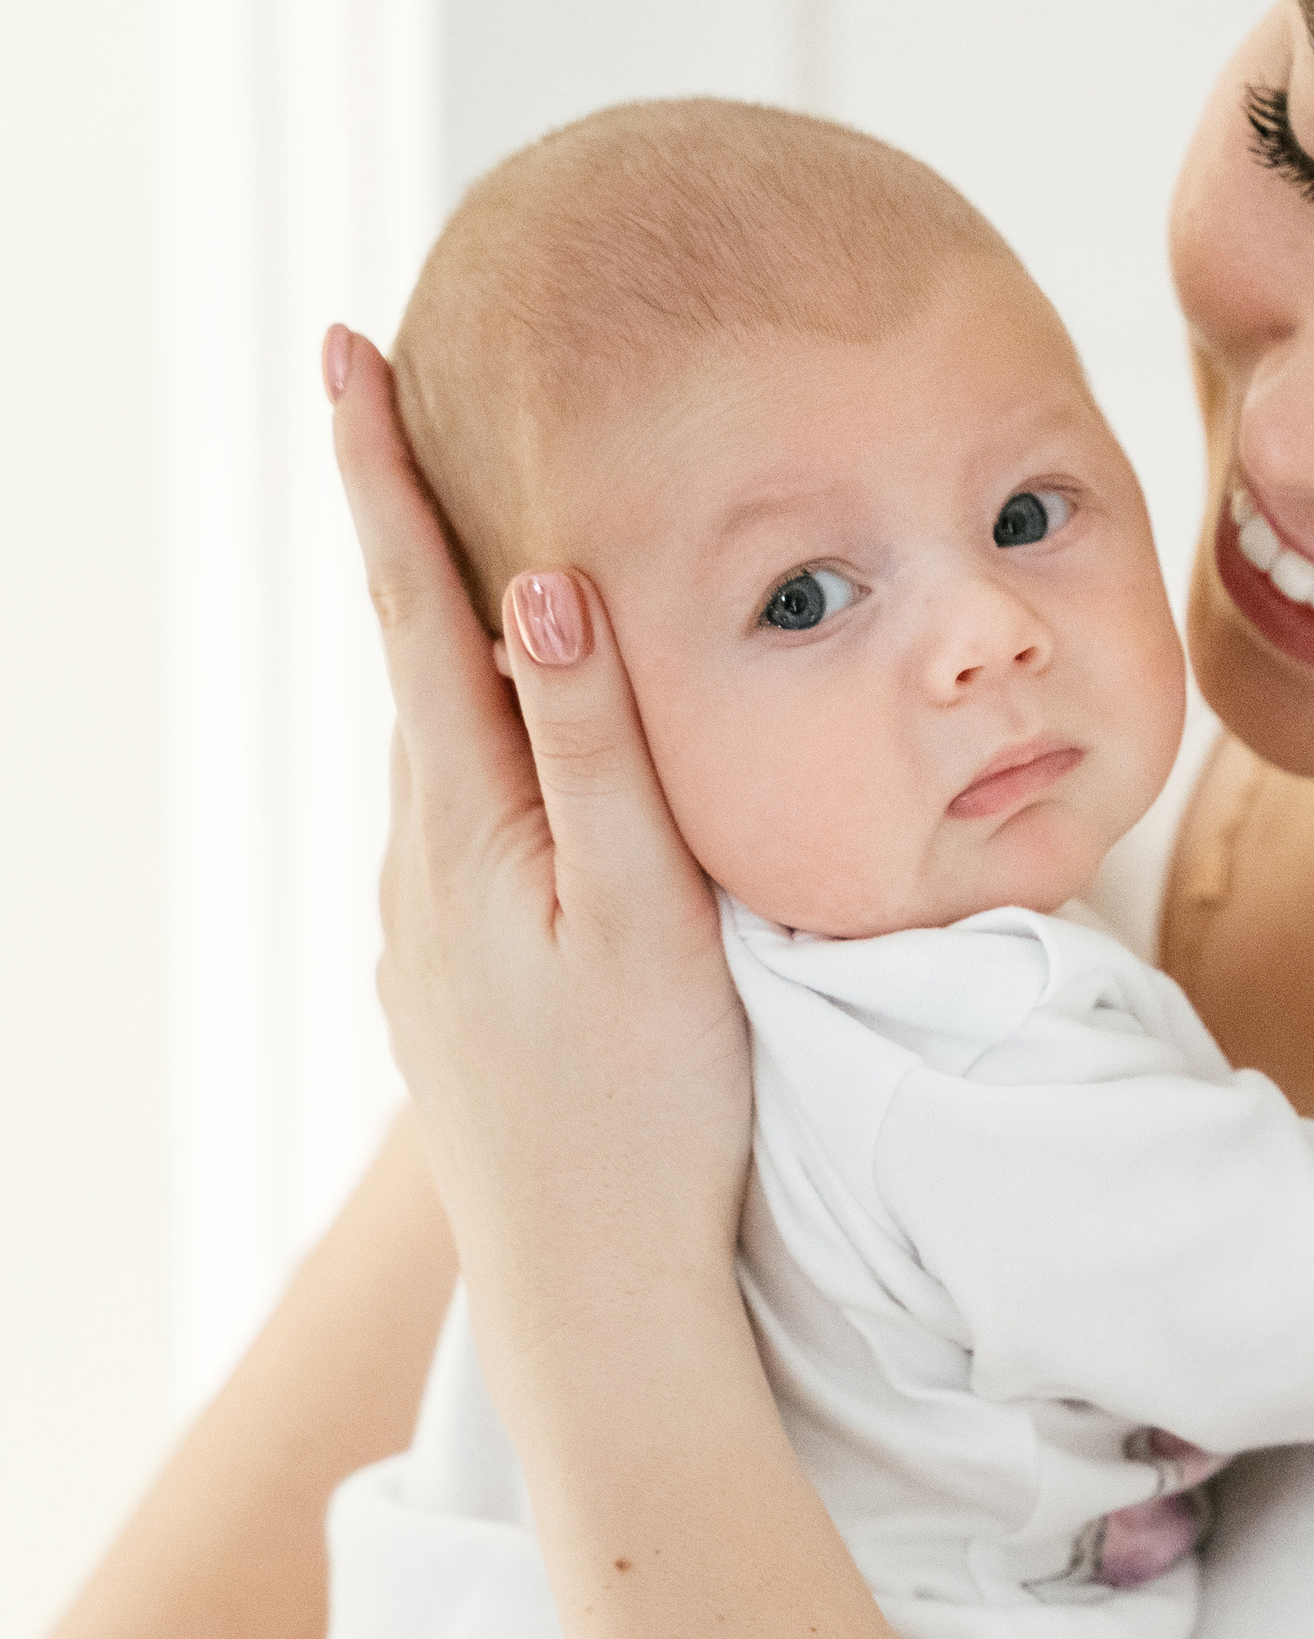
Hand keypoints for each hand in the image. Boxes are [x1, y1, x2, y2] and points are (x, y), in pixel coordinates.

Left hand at [326, 328, 748, 1416]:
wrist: (594, 1290)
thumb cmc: (644, 1110)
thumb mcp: (644, 919)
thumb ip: (593, 751)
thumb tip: (537, 587)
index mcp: (465, 824)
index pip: (414, 607)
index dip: (379, 475)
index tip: (344, 349)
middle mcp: (419, 862)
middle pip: (415, 659)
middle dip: (410, 529)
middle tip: (406, 397)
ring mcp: (426, 927)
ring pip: (444, 745)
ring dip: (453, 643)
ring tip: (481, 550)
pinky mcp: (455, 980)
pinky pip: (468, 822)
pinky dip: (489, 749)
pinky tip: (529, 759)